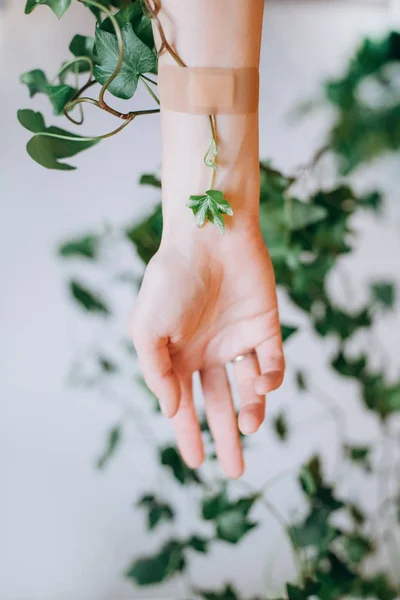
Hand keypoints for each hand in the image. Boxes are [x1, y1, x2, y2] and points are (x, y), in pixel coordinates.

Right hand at [129, 223, 284, 477]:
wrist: (209, 238)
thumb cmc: (171, 281)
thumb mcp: (147, 330)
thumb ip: (156, 373)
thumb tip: (173, 410)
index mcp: (177, 355)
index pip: (183, 404)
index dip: (188, 434)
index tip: (197, 464)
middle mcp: (208, 352)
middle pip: (220, 404)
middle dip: (227, 438)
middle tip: (235, 472)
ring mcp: (237, 341)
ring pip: (249, 390)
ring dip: (251, 411)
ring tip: (249, 426)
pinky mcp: (265, 328)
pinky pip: (272, 363)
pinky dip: (270, 380)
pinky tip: (260, 384)